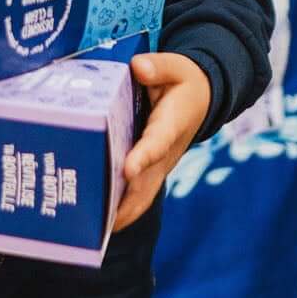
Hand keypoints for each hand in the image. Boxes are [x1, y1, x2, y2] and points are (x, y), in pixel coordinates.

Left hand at [115, 51, 211, 229]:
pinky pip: (138, 197)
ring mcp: (159, 166)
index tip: (128, 168)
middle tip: (100, 219)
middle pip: (147, 182)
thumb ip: (158, 67)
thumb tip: (139, 68)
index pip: (156, 143)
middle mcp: (165, 152)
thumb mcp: (176, 67)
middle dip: (125, 200)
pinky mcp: (152, 172)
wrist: (202, 100)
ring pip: (142, 196)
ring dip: (122, 213)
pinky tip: (98, 225)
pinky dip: (122, 212)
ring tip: (94, 230)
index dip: (143, 156)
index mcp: (170, 125)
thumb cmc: (183, 82)